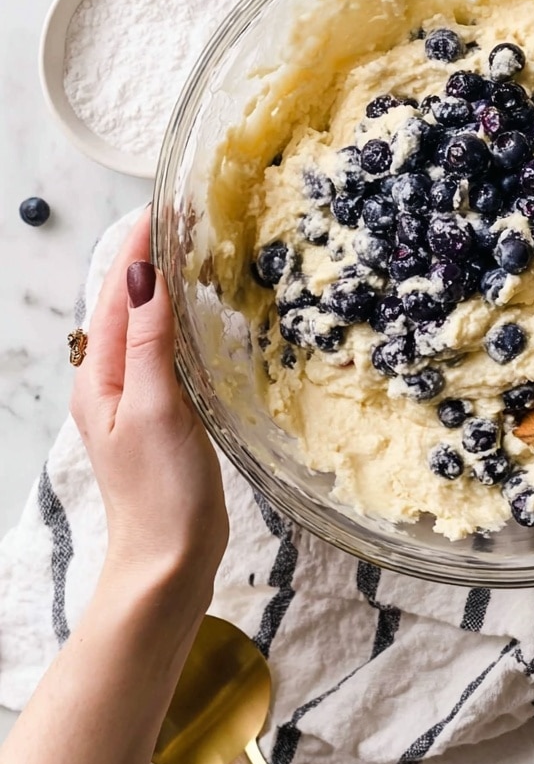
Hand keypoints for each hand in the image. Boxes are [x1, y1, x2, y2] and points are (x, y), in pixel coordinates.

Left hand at [70, 210, 227, 598]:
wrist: (170, 560)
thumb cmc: (162, 490)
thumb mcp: (156, 409)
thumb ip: (148, 341)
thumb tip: (139, 273)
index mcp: (99, 376)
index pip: (114, 293)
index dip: (137, 246)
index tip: (164, 204)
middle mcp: (111, 381)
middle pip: (125, 303)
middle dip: (149, 256)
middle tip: (188, 216)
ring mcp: (135, 397)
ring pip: (146, 324)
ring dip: (164, 284)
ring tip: (195, 248)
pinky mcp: (162, 413)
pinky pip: (165, 350)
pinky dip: (180, 319)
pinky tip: (203, 315)